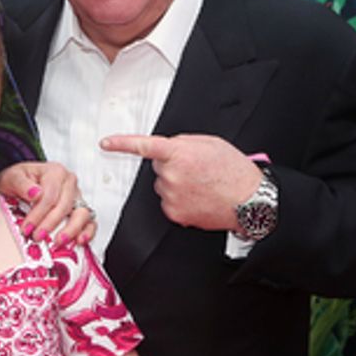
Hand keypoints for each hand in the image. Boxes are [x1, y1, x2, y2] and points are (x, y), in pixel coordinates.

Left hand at [0, 161, 95, 246]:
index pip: (49, 196)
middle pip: (65, 206)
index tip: (27, 228)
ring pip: (82, 214)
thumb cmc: (19, 179)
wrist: (21, 183)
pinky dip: (87, 232)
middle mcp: (69, 183)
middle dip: (50, 224)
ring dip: (71, 229)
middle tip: (37, 236)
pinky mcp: (80, 210)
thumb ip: (22, 184)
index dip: (38, 214)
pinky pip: (89, 222)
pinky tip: (79, 241)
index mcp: (55, 172)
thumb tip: (35, 193)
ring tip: (58, 241)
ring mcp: (77, 197)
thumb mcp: (13, 177)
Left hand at [99, 134, 260, 230]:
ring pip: (163, 186)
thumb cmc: (233, 170)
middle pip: (158, 168)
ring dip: (176, 184)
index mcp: (179, 153)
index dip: (122, 144)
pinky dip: (179, 200)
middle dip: (172, 167)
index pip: (144, 146)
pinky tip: (198, 198)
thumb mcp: (209, 143)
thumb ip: (183, 143)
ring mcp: (171, 196)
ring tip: (201, 185)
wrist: (249, 200)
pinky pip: (168, 202)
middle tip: (196, 170)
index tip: (106, 143)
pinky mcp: (174, 213)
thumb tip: (169, 149)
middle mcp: (171, 175)